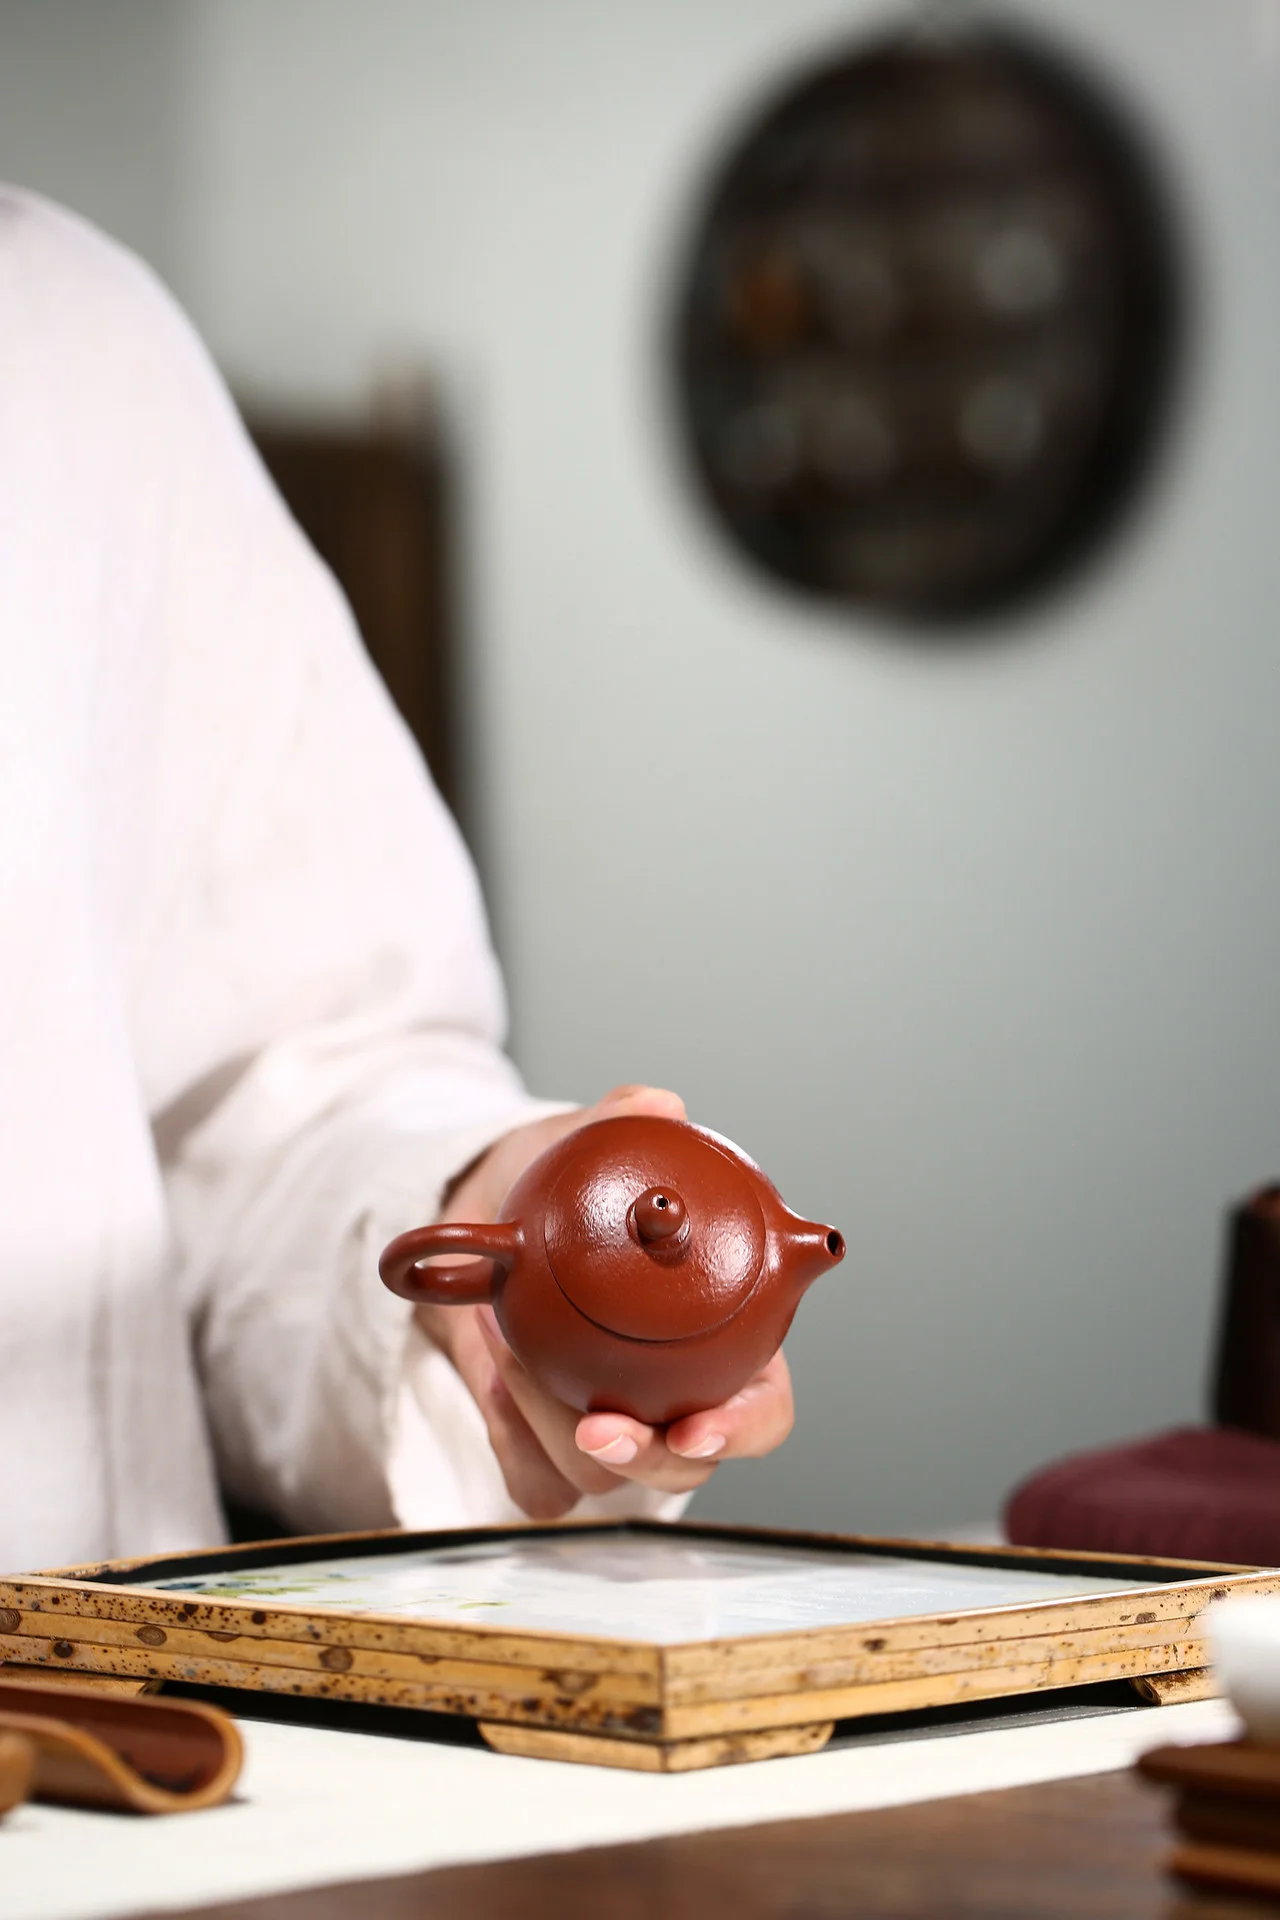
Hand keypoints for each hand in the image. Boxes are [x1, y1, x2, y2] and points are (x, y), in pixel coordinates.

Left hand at [415, 1084, 795, 1518]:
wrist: (486, 1220)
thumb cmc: (566, 1194)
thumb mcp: (586, 1145)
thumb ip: (622, 1121)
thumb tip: (658, 1104)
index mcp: (727, 1343)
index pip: (763, 1409)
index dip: (744, 1428)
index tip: (701, 1427)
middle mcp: (673, 1397)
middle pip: (683, 1467)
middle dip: (643, 1459)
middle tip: (596, 1426)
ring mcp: (610, 1429)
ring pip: (600, 1482)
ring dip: (552, 1426)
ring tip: (512, 1349)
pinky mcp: (541, 1447)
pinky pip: (533, 1481)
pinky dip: (509, 1435)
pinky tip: (495, 1370)